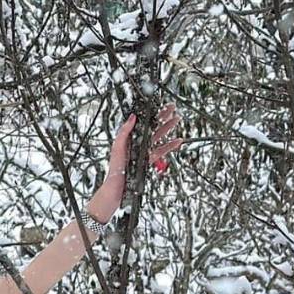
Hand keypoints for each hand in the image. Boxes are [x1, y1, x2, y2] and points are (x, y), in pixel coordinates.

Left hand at [88, 102, 183, 220]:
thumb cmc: (115, 169)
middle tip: (173, 108)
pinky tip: (178, 140)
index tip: (159, 105)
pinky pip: (161, 151)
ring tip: (177, 119)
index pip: (142, 122)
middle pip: (152, 127)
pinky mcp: (148, 160)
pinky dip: (170, 145)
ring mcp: (144, 151)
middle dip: (163, 116)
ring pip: (159, 137)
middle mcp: (137, 142)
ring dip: (168, 128)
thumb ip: (124, 132)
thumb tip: (132, 117)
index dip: (151, 113)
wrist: (118, 188)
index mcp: (129, 138)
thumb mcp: (118, 147)